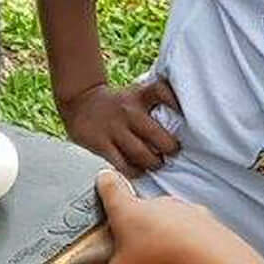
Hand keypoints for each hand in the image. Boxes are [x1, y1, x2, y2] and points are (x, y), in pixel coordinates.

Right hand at [57, 74, 182, 175]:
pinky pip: (122, 164)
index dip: (175, 102)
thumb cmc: (115, 104)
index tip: (184, 114)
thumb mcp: (135, 94)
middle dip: (169, 148)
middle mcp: (128, 111)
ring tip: (157, 163)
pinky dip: (134, 171)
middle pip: (156, 134)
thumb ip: (154, 102)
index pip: (161, 91)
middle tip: (172, 152)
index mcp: (139, 96)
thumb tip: (184, 118)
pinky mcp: (101, 144)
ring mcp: (114, 129)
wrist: (79, 102)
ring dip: (154, 163)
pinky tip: (139, 171)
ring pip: (142, 153)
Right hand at [88, 174, 263, 263]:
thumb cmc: (161, 262)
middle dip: (138, 241)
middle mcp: (159, 205)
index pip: (111, 188)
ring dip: (164, 252)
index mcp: (129, 210)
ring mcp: (188, 212)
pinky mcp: (211, 225)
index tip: (104, 181)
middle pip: (142, 217)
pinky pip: (193, 240)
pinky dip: (189, 257)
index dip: (105, 185)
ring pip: (169, 230)